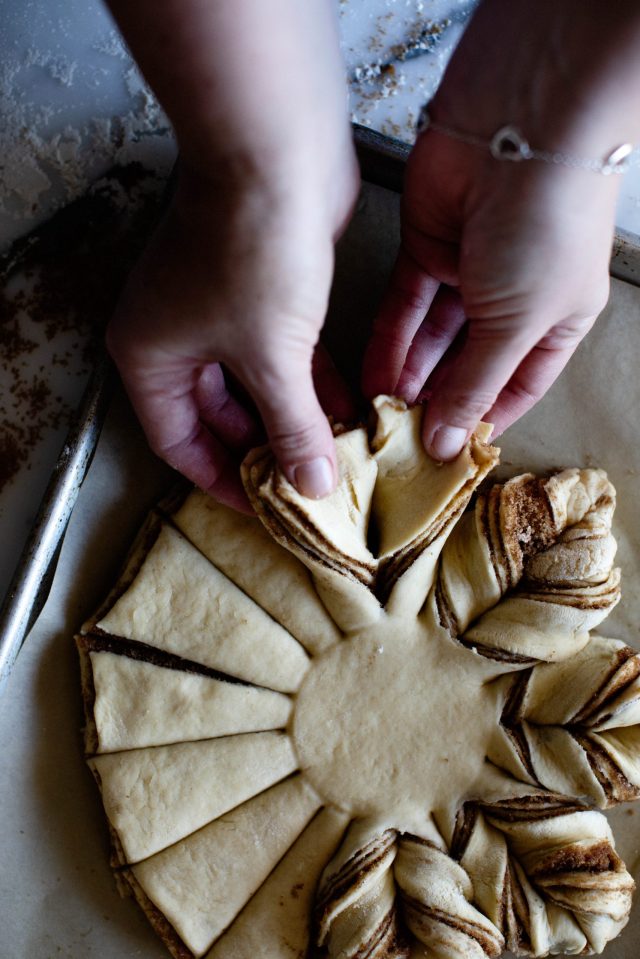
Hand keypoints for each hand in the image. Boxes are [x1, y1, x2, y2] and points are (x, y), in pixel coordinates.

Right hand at [107, 157, 357, 511]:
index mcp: (150, 357)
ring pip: (256, 386)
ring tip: (337, 454)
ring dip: (295, 417)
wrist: (275, 151)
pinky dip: (309, 381)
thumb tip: (312, 486)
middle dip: (268, 450)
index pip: (180, 445)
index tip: (267, 510)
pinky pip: (282, 353)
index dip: (224, 482)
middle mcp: (175, 335)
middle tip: (309, 485)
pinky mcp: (260, 289)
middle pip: (220, 418)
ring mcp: (218, 310)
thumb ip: (293, 427)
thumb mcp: (271, 355)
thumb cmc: (250, 248)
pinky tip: (348, 408)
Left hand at [363, 0, 639, 459]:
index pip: (515, 386)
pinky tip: (369, 378)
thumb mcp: (518, 321)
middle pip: (465, 365)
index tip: (444, 456)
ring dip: (404, 377)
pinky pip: (403, 306)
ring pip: (429, 339)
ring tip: (375, 417)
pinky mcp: (426, 245)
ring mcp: (469, 270)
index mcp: (557, 320)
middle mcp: (514, 298)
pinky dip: (387, 340)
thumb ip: (475, 384)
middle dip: (433, 402)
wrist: (519, 126)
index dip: (480, 420)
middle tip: (397, 441)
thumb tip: (448, 443)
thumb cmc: (547, 223)